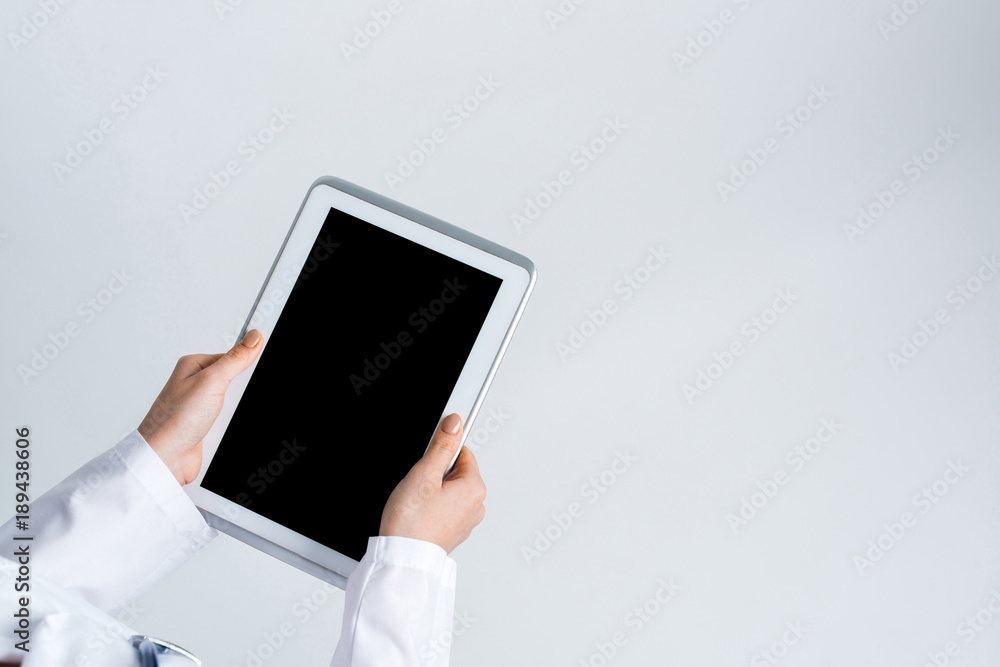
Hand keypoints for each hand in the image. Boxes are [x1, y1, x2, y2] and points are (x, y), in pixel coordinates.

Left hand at [138, 330, 263, 485]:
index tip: (249, 376)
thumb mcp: (210, 382)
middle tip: (229, 402)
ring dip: (233, 414)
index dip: (247, 365)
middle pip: (237, 381)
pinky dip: (229, 426)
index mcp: (195, 366)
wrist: (164, 459)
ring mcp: (203, 406)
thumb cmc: (172, 422)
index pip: (233, 356)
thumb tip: (253, 337)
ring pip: (235, 403)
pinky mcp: (208, 425)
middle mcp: (197, 384)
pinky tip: (220, 430)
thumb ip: (234, 359)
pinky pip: (230, 420)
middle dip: (239, 394)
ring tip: (220, 420)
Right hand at [379, 414, 486, 553]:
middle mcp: (476, 505)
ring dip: (433, 491)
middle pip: (456, 472)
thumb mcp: (424, 474)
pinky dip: (432, 507)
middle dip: (435, 473)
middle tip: (419, 486)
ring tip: (417, 503)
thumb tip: (455, 422)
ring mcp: (466, 521)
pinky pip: (445, 508)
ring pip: (449, 491)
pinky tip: (419, 514)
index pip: (463, 453)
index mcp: (475, 488)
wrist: (403, 559)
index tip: (427, 461)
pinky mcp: (454, 531)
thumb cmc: (412, 523)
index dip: (441, 453)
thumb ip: (442, 446)